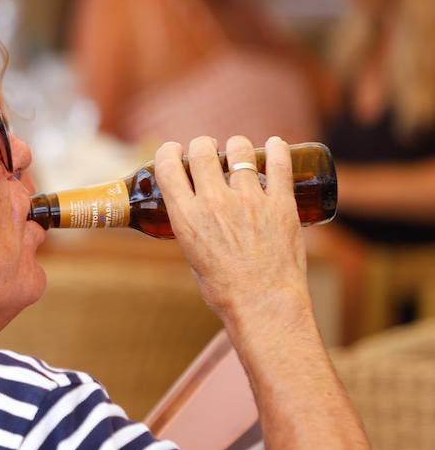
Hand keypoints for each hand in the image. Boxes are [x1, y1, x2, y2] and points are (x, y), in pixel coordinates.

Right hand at [155, 135, 310, 322]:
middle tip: (208, 149)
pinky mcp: (280, 204)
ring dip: (236, 145)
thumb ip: (194, 229)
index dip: (168, 151)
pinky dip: (277, 149)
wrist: (262, 304)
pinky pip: (279, 164)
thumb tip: (201, 213)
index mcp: (186, 217)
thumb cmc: (224, 289)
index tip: (174, 150)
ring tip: (239, 149)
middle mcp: (214, 203)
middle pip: (202, 152)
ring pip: (240, 151)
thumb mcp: (192, 256)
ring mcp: (249, 201)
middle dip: (203, 145)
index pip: (168, 167)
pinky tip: (276, 144)